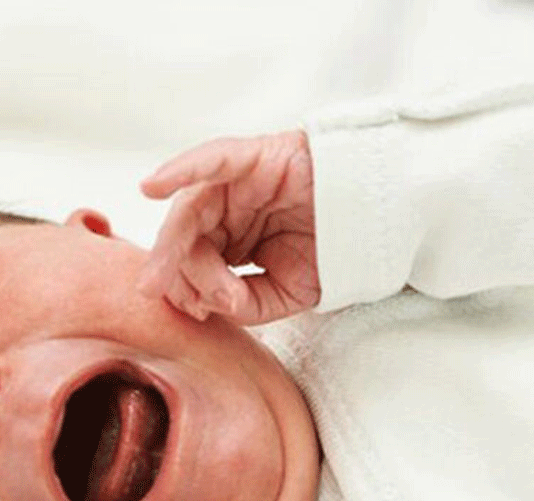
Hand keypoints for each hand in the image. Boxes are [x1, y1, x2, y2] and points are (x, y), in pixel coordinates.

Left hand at [139, 130, 318, 325]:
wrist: (381, 219)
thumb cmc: (335, 250)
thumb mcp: (289, 293)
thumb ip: (248, 304)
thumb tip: (213, 304)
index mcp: (234, 238)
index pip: (196, 262)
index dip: (188, 287)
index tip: (198, 312)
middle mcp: (230, 209)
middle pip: (186, 237)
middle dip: (170, 268)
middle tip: (160, 292)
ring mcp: (239, 182)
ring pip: (192, 210)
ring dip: (172, 244)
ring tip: (163, 273)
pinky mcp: (255, 156)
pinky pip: (212, 160)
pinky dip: (180, 169)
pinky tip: (152, 186)